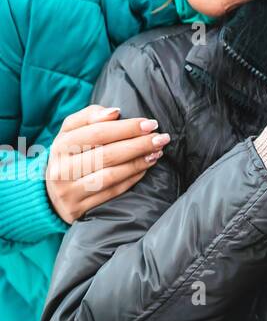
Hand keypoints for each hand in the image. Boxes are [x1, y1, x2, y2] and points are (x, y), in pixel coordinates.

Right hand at [45, 105, 168, 223]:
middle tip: (161, 138)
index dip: (126, 128)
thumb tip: (115, 112)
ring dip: (138, 163)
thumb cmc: (70, 153)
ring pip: (110, 175)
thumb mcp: (72, 131)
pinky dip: (132, 178)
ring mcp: (69, 192)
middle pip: (106, 155)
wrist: (52, 191)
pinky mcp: (79, 208)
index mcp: (60, 146)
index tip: (150, 123)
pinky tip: (146, 168)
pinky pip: (112, 192)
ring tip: (157, 152)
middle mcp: (61, 170)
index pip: (97, 133)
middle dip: (138, 145)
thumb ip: (90, 116)